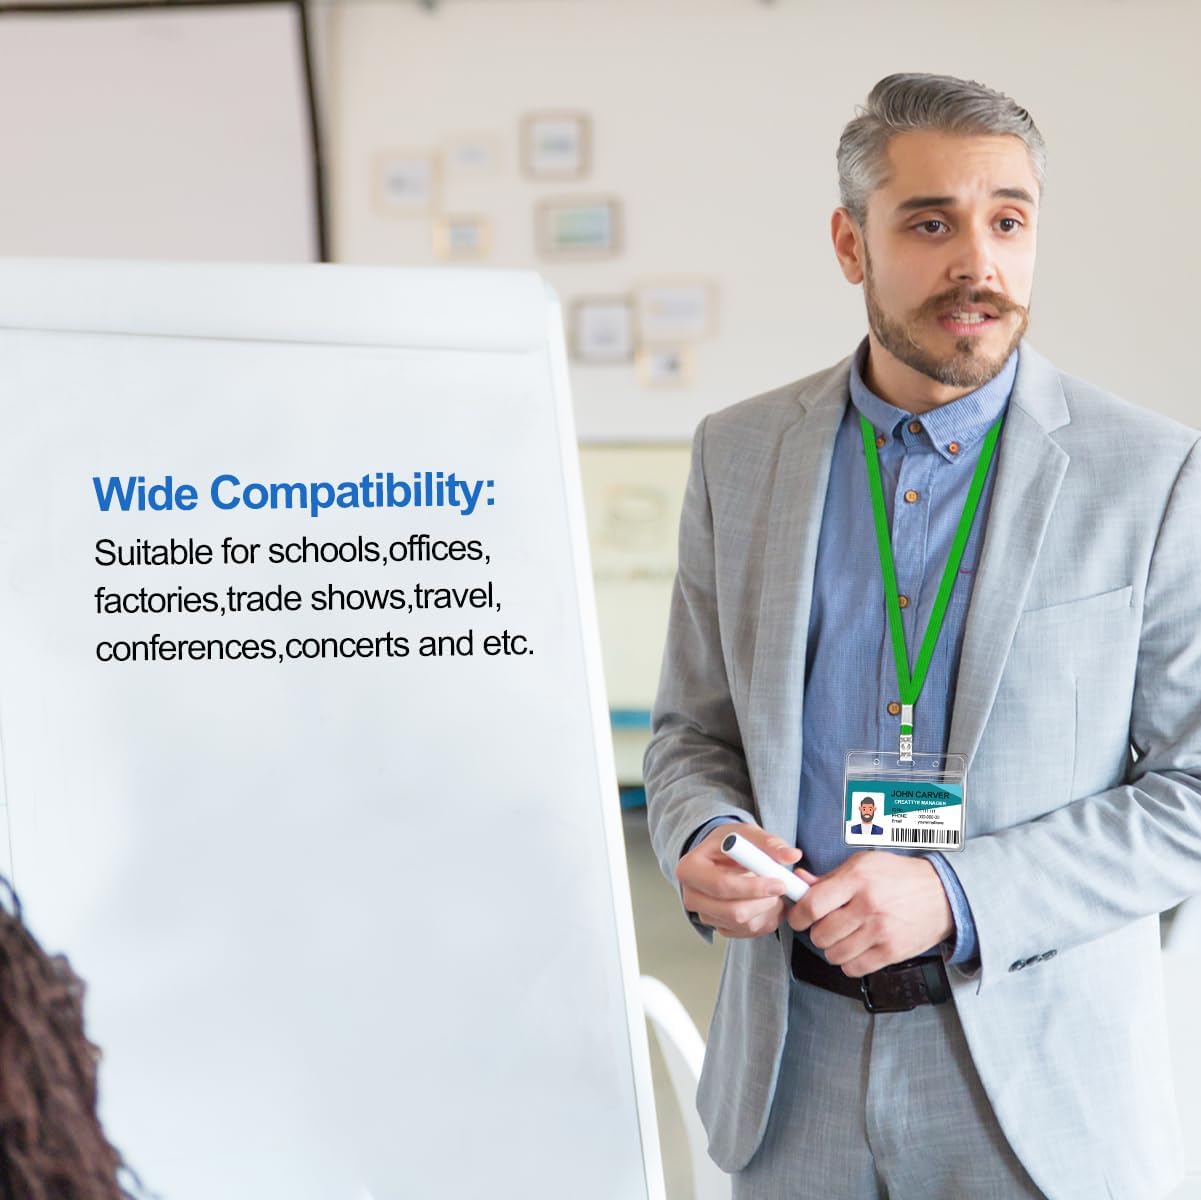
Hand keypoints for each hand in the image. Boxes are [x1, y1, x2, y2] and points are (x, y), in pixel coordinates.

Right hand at [676, 824, 815, 938]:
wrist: (724, 856)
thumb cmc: (731, 844)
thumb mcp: (746, 834)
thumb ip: (768, 842)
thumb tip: (791, 855)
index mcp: (689, 869)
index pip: (722, 886)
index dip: (754, 888)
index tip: (779, 882)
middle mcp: (691, 896)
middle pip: (732, 911)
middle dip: (764, 902)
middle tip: (782, 888)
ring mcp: (704, 915)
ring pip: (744, 924)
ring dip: (768, 910)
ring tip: (776, 892)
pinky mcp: (719, 927)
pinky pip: (748, 933)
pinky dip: (766, 919)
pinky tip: (769, 902)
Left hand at [787, 853, 952, 974]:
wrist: (942, 894)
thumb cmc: (899, 876)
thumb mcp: (863, 864)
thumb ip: (829, 877)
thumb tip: (800, 881)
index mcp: (857, 879)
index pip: (813, 905)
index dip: (798, 916)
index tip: (798, 918)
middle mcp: (868, 906)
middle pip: (821, 934)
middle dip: (817, 932)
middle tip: (825, 925)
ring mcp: (880, 931)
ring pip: (834, 955)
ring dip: (832, 949)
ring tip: (842, 936)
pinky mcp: (891, 952)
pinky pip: (854, 969)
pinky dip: (849, 962)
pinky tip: (856, 948)